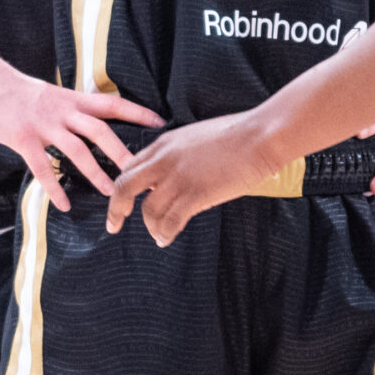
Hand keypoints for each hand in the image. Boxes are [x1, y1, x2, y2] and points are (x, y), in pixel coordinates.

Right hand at [0, 60, 163, 210]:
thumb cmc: (11, 89)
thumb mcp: (47, 93)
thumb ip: (66, 108)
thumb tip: (83, 123)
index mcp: (70, 98)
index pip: (111, 104)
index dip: (138, 113)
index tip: (161, 123)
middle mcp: (61, 110)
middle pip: (100, 130)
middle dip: (122, 152)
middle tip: (142, 172)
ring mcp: (42, 124)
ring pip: (76, 149)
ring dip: (95, 172)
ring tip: (110, 192)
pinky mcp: (21, 137)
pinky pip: (41, 167)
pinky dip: (54, 187)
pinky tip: (62, 204)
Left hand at [105, 113, 286, 243]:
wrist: (260, 136)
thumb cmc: (237, 135)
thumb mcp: (195, 137)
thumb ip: (178, 154)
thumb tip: (172, 174)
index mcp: (164, 143)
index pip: (130, 166)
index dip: (122, 186)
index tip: (121, 200)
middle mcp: (164, 160)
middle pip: (124, 187)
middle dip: (116, 209)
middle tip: (114, 224)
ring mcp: (179, 178)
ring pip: (148, 210)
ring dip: (150, 226)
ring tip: (157, 235)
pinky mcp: (196, 194)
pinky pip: (169, 221)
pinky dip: (164, 234)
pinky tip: (166, 239)